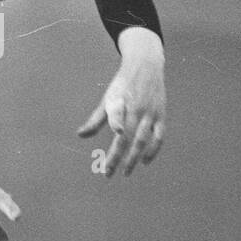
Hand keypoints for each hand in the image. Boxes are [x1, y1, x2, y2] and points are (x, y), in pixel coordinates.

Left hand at [77, 31, 165, 175]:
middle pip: (127, 136)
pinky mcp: (161, 116)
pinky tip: (144, 162)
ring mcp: (150, 113)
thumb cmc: (123, 85)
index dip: (117, 121)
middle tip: (107, 173)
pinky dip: (153, 150)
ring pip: (142, 140)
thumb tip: (80, 135)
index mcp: (119, 101)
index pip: (117, 113)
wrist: (146, 66)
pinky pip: (159, 136)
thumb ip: (96, 119)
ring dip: (134, 158)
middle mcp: (135, 108)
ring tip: (125, 172)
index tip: (117, 132)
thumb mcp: (108, 98)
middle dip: (117, 156)